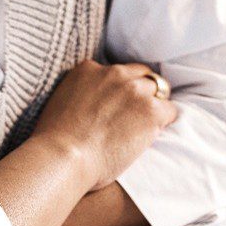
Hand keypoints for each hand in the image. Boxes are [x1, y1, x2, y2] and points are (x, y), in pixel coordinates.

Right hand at [32, 59, 178, 191]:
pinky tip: (154, 135)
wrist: (62, 156)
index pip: (117, 72)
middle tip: (137, 114)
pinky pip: (170, 111)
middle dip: (141, 92)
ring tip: (146, 126)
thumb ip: (81, 94)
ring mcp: (134, 90)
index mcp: (89, 69)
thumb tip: (93, 106)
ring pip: (159, 89)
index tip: (119, 104)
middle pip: (141, 75)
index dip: (121, 89)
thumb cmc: (55, 141)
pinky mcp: (151, 110)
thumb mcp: (62, 102)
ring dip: (154, 106)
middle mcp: (114, 73)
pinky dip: (165, 121)